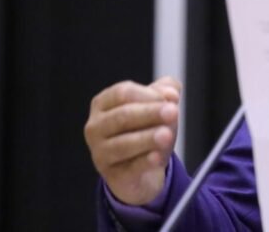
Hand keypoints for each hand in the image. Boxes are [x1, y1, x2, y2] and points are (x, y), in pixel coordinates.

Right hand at [84, 76, 181, 204]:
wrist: (144, 170)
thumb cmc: (146, 129)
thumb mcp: (155, 106)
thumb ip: (163, 92)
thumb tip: (171, 93)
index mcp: (103, 104)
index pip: (122, 93)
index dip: (148, 94)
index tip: (172, 98)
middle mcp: (96, 127)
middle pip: (122, 116)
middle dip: (149, 113)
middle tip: (173, 112)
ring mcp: (100, 153)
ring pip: (123, 144)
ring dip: (147, 138)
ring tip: (167, 135)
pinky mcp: (112, 176)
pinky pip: (130, 168)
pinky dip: (145, 162)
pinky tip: (157, 157)